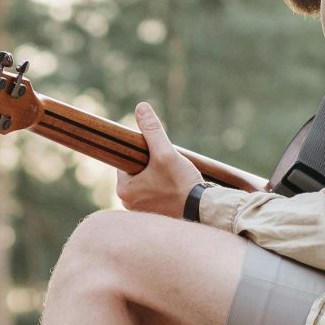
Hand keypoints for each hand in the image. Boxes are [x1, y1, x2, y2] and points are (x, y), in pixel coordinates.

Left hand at [114, 102, 203, 217]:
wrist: (202, 210)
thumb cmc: (181, 183)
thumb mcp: (165, 152)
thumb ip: (152, 130)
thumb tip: (141, 107)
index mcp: (123, 191)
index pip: (127, 162)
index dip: (144, 154)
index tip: (158, 155)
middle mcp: (128, 204)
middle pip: (138, 173)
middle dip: (153, 167)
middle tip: (170, 168)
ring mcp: (142, 212)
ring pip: (148, 184)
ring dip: (159, 178)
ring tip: (175, 178)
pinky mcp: (155, 216)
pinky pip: (156, 196)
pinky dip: (165, 190)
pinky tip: (177, 188)